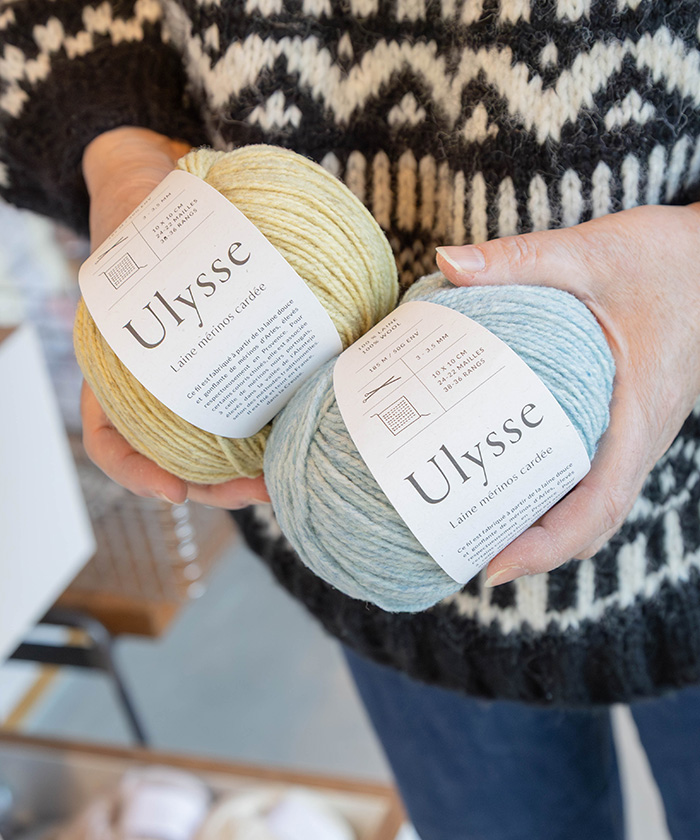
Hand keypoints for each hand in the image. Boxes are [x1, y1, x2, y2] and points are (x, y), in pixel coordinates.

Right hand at [80, 127, 269, 507]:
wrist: (172, 207)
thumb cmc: (144, 214)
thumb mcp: (131, 212)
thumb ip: (141, 204)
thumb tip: (165, 170)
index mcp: (118, 366)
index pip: (109, 438)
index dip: (134, 473)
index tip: (174, 491)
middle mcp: (158, 385)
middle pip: (176, 460)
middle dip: (217, 487)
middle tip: (261, 490)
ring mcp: (200, 383)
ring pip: (219, 450)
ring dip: (251, 471)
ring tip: (288, 473)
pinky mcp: (240, 369)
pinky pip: (255, 409)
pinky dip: (275, 427)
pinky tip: (306, 424)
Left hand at [436, 203, 699, 584]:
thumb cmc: (671, 261)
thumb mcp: (594, 252)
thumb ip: (522, 258)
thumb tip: (447, 263)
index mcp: (639, 414)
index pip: (600, 506)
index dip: (548, 548)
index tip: (495, 567)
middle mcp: (639, 437)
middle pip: (588, 521)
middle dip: (530, 547)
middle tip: (463, 547)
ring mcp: (634, 433)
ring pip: (589, 501)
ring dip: (539, 523)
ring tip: (476, 522)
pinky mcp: (625, 419)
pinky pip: (590, 471)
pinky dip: (551, 488)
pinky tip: (506, 469)